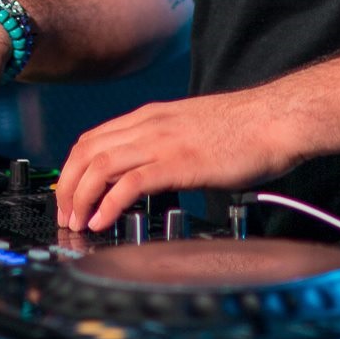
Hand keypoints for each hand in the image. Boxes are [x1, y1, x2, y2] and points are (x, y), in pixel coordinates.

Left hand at [54, 87, 303, 232]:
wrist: (275, 119)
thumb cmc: (244, 127)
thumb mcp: (191, 127)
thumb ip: (166, 143)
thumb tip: (150, 170)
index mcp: (151, 116)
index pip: (93, 138)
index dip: (72, 167)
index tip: (68, 192)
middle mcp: (149, 124)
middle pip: (87, 151)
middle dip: (67, 185)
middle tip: (64, 213)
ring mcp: (162, 142)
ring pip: (100, 166)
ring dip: (81, 197)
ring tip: (77, 222)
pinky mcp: (179, 162)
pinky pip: (131, 183)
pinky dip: (109, 204)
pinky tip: (102, 221)